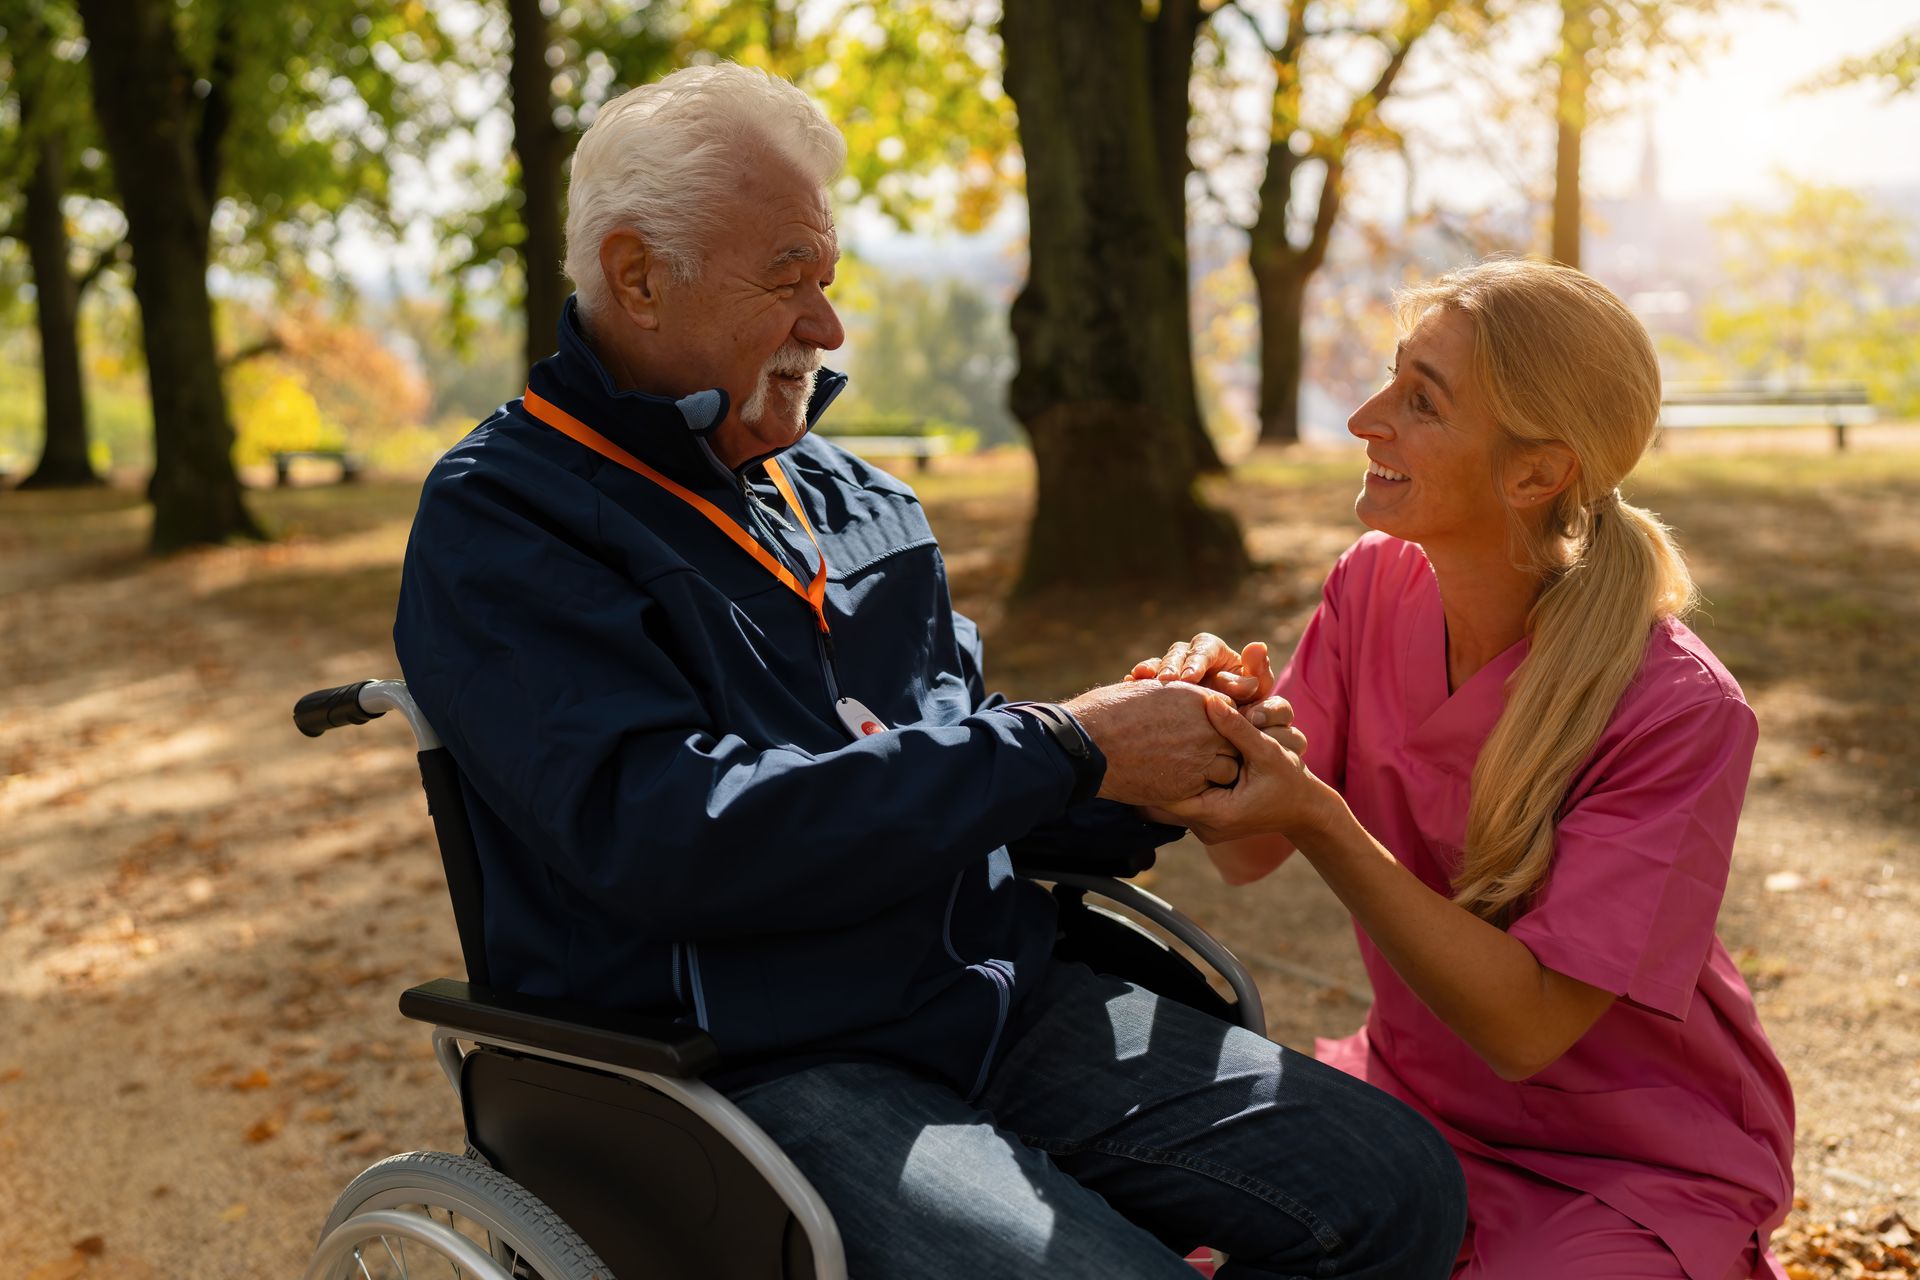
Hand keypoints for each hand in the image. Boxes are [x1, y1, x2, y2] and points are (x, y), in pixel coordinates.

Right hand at [1062, 680, 1240, 806]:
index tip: (1206, 733)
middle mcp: (1206, 727)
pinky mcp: (1188, 785)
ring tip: (1193, 772)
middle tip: (1203, 755)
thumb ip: (1179, 698)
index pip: (1229, 712)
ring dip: (1215, 772)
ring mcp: (1199, 758)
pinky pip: (1208, 790)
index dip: (1219, 724)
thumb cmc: (1111, 711)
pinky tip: (1180, 784)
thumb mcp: (1151, 690)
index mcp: (1197, 698)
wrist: (1089, 741)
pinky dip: (1198, 790)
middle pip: (1235, 741)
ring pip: (1228, 769)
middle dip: (1223, 748)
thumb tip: (1189, 707)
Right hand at [1128, 633, 1274, 705]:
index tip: (1191, 677)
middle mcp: (1190, 655)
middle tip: (1167, 681)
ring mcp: (1171, 669)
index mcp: (1214, 651)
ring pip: (1158, 663)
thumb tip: (1258, 647)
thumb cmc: (1246, 705)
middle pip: (1177, 653)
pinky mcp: (1157, 685)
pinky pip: (1145, 678)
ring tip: (1145, 679)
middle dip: (1172, 666)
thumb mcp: (1254, 693)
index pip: (1204, 648)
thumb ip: (1256, 674)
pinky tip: (1130, 681)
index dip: (1197, 661)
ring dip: (1153, 670)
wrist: (1225, 727)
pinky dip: (1138, 679)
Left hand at [1149, 695, 1335, 844]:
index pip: (1166, 796)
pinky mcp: (1208, 821)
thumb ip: (1237, 727)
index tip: (1137, 743)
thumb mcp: (1266, 751)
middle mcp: (1206, 828)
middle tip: (1130, 744)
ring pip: (1169, 803)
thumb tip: (1209, 699)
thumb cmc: (1290, 781)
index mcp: (1218, 814)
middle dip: (1152, 773)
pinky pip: (1183, 801)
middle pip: (1161, 802)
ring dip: (1163, 777)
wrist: (1305, 809)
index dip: (1152, 769)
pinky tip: (1165, 757)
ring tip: (1141, 748)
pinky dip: (1177, 781)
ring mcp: (1206, 828)